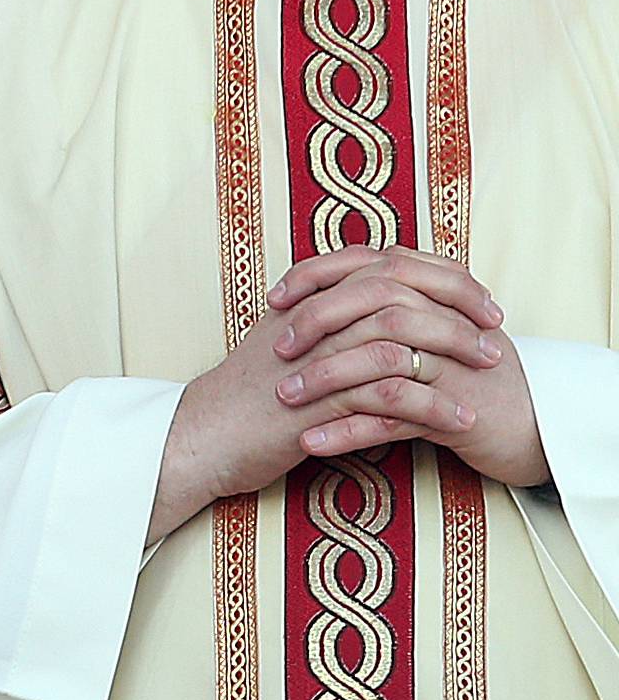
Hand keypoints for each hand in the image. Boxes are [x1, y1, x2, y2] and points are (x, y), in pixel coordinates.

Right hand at [149, 249, 500, 544]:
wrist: (205, 433)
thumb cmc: (251, 394)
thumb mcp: (289, 342)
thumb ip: (329, 320)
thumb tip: (384, 312)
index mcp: (311, 296)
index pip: (388, 265)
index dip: (440, 277)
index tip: (478, 299)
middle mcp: (315, 317)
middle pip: (399, 293)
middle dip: (456, 311)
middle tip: (494, 334)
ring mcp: (315, 358)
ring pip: (397, 340)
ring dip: (451, 356)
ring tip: (486, 374)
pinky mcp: (318, 404)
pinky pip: (385, 397)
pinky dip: (430, 406)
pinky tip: (458, 420)